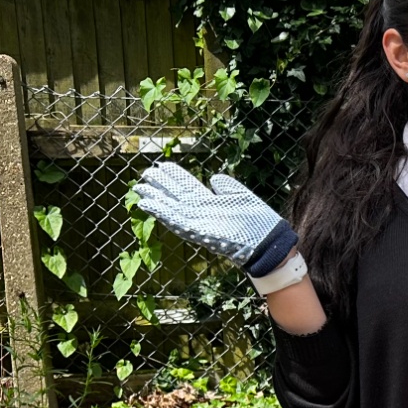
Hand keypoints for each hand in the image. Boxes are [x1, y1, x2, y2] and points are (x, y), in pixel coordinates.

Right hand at [134, 162, 296, 271]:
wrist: (268, 242)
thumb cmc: (259, 222)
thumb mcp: (242, 197)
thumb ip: (228, 187)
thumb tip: (214, 178)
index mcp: (212, 202)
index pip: (188, 186)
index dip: (175, 176)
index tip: (162, 165)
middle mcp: (202, 212)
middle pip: (176, 196)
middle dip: (161, 186)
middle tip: (144, 174)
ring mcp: (199, 222)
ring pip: (172, 208)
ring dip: (156, 199)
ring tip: (140, 188)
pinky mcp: (198, 232)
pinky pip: (176, 221)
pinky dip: (161, 213)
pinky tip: (148, 204)